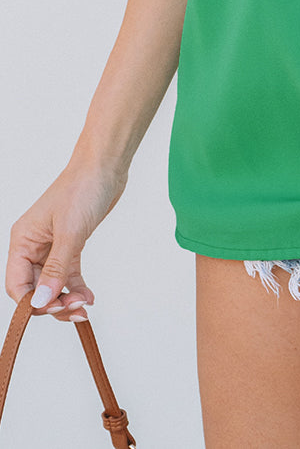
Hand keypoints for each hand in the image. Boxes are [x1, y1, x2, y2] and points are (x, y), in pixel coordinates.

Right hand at [5, 160, 127, 322]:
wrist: (105, 166)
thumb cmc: (82, 188)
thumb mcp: (69, 232)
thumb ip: (56, 269)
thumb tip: (41, 302)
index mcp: (23, 240)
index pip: (17, 284)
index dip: (31, 303)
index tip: (52, 310)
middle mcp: (33, 245)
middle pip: (35, 288)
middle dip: (53, 302)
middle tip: (75, 309)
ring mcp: (52, 245)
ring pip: (53, 283)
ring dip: (66, 297)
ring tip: (84, 304)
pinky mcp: (71, 243)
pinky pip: (69, 273)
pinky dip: (77, 286)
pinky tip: (88, 296)